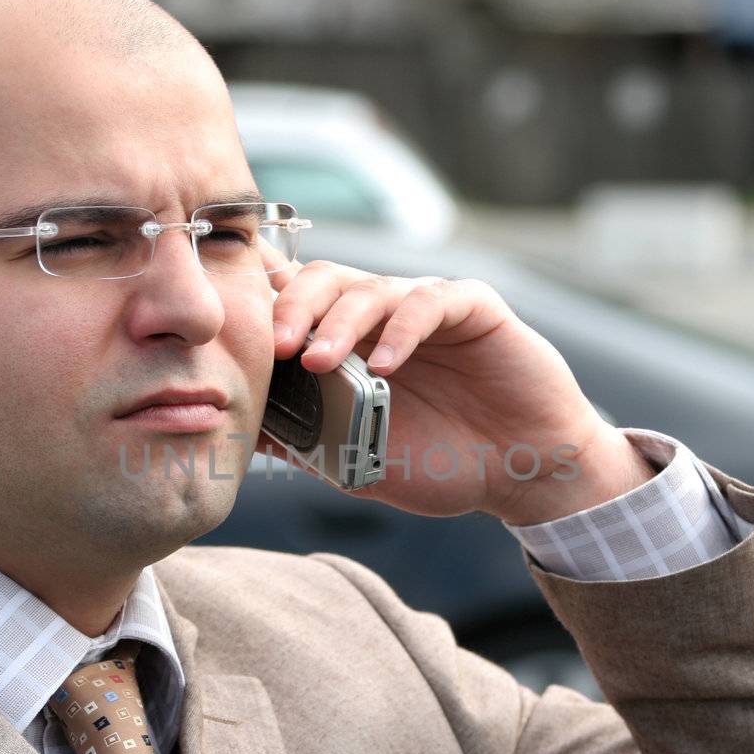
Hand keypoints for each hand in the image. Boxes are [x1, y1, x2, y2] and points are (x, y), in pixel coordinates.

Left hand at [262, 245, 654, 524]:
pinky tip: (384, 367)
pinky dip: (401, 331)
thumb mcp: (356, 463)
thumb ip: (305, 441)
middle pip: (321, 280)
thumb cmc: (441, 464)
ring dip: (338, 322)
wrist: (522, 473)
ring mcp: (425, 306)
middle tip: (274, 347)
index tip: (231, 332)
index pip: (294, 302)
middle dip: (290, 308)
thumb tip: (242, 431)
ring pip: (369, 288)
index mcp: (348, 342)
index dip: (262, 305)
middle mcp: (381, 315)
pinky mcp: (472, 306)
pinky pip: (429, 301)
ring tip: (318, 361)